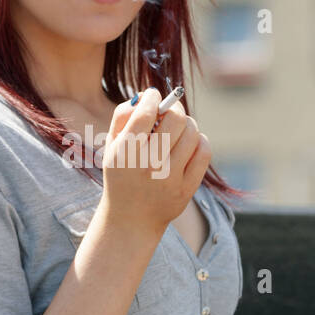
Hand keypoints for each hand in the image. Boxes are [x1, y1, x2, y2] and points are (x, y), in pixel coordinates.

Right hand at [100, 87, 210, 236]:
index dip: (152, 97)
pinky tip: (189, 143)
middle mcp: (149, 165)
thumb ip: (123, 116)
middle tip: (168, 110)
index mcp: (126, 153)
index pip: (146, 113)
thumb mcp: (111, 147)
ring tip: (177, 129)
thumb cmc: (122, 175)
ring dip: (187, 124)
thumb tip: (145, 96)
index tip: (153, 95)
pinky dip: (199, 141)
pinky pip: (203, 152)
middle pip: (175, 119)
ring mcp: (170, 178)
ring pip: (192, 133)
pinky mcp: (187, 189)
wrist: (131, 219)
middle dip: (173, 108)